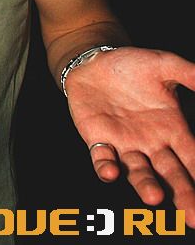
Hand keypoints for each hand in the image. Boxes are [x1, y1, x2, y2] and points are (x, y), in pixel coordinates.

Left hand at [65, 46, 194, 226]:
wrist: (93, 61)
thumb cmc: (131, 66)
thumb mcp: (164, 64)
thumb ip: (190, 74)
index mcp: (172, 129)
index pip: (193, 157)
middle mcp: (151, 143)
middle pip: (171, 174)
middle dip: (183, 194)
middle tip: (193, 216)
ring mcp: (124, 144)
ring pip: (138, 172)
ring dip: (145, 186)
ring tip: (154, 199)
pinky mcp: (98, 140)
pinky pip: (102, 158)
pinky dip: (106, 167)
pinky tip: (111, 172)